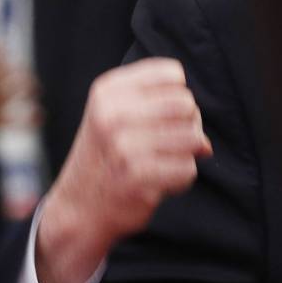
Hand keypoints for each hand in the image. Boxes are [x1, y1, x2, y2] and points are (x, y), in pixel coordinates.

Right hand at [36, 58, 211, 282]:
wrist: (78, 208)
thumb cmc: (107, 157)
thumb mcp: (115, 115)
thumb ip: (160, 106)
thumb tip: (203, 138)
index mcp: (108, 91)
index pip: (173, 75)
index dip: (179, 96)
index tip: (163, 115)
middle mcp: (113, 114)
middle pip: (186, 104)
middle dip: (189, 125)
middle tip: (170, 143)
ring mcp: (124, 146)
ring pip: (193, 138)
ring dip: (187, 154)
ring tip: (163, 162)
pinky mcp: (137, 176)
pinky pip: (188, 169)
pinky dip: (181, 179)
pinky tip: (159, 182)